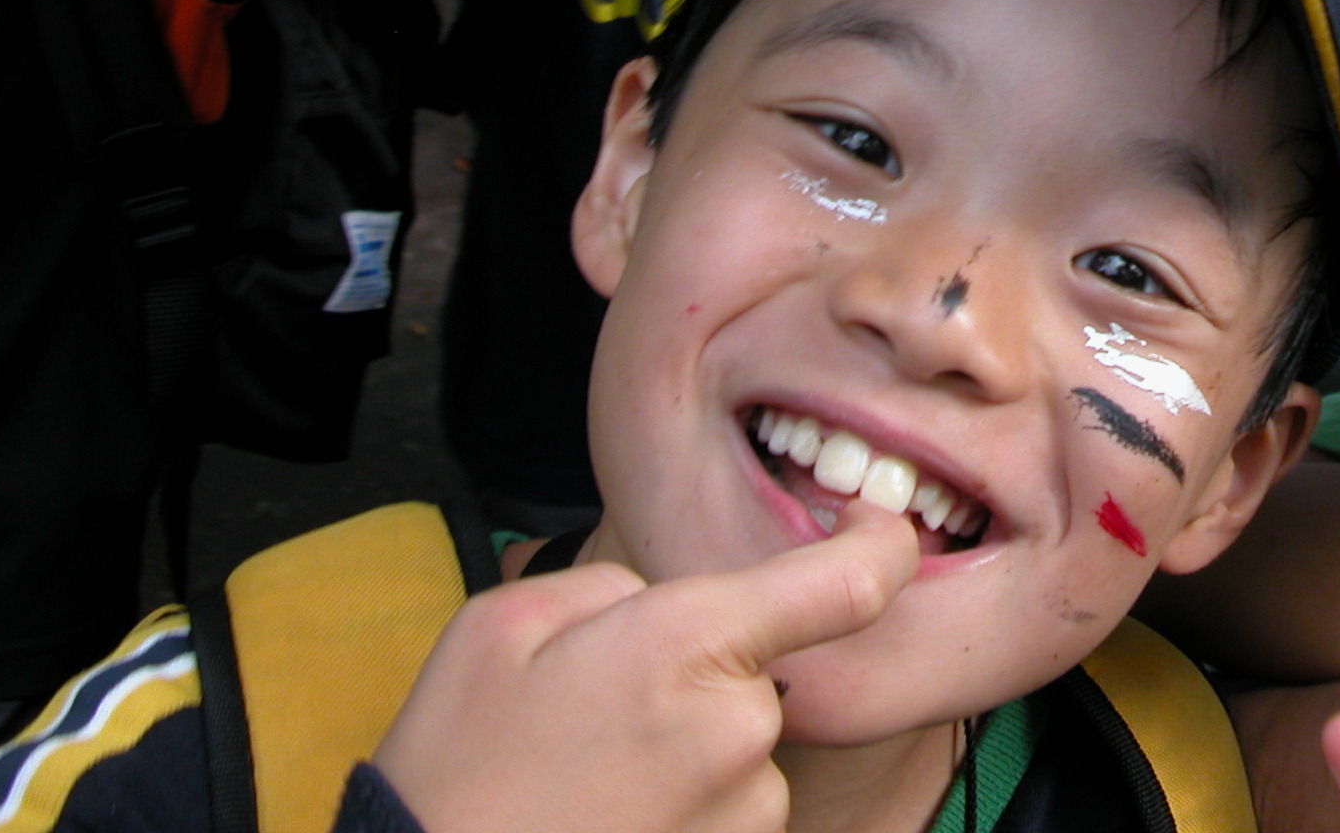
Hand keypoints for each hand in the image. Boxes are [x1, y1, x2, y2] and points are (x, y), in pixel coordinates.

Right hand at [374, 509, 918, 832]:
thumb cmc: (455, 769)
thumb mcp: (507, 626)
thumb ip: (614, 589)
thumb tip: (660, 608)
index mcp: (687, 645)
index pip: (846, 585)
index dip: (883, 550)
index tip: (884, 534)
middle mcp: (738, 730)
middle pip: (758, 674)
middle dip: (695, 680)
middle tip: (593, 717)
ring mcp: (742, 815)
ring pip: (739, 750)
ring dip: (683, 756)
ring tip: (586, 782)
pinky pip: (725, 814)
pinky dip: (677, 811)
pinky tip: (605, 817)